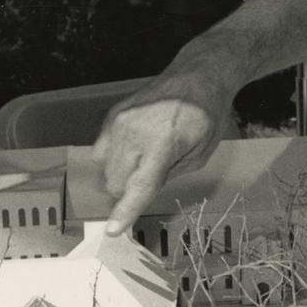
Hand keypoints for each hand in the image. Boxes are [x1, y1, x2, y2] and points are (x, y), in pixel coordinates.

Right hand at [92, 78, 228, 236]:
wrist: (197, 76)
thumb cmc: (205, 116)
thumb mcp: (199, 155)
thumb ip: (168, 176)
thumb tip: (141, 193)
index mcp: (162, 144)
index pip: (139, 186)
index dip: (125, 211)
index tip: (112, 230)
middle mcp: (134, 133)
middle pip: (115, 184)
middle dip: (128, 192)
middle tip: (151, 178)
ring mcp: (119, 122)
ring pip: (104, 170)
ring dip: (119, 175)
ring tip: (144, 159)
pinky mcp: (112, 116)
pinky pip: (100, 150)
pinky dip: (113, 157)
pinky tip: (133, 148)